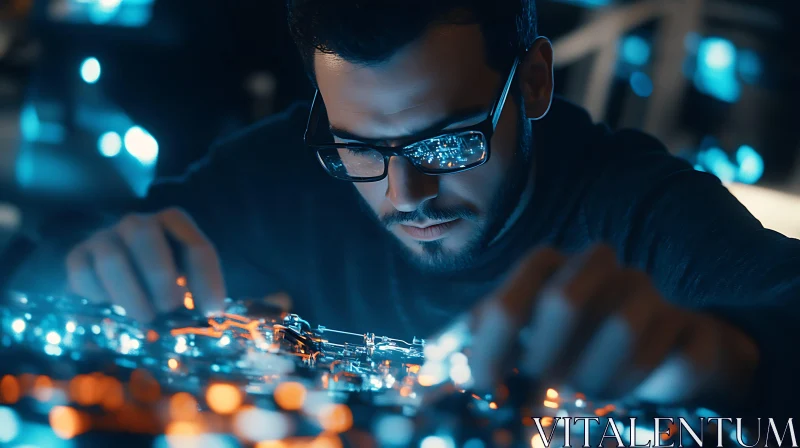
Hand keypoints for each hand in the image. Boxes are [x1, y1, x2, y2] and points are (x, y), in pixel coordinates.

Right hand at [65, 207, 225, 322]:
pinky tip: (112, 309)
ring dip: (131, 294)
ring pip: (111, 259)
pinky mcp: (77, 256)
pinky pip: (82, 275)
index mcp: (173, 222)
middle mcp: (138, 223)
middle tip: (169, 308)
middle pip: (145, 236)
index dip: (206, 280)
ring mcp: (104, 237)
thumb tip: (209, 320)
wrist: (111, 268)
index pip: (195, 245)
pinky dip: (99, 296)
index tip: (211, 313)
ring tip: (145, 318)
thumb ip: (195, 290)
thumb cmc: (159, 276)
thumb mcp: (184, 276)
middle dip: (160, 277)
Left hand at [465, 244, 758, 408]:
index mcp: (548, 264)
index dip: (489, 348)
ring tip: (585, 391)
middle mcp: (598, 266)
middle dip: (547, 355)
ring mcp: (649, 291)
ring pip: (622, 327)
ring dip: (595, 375)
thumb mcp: (522, 332)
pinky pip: (671, 356)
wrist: (656, 342)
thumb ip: (480, 339)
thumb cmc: (572, 338)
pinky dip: (645, 384)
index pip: (509, 301)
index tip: (482, 385)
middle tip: (542, 383)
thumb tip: (429, 362)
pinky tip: (633, 393)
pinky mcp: (690, 325)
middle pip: (565, 301)